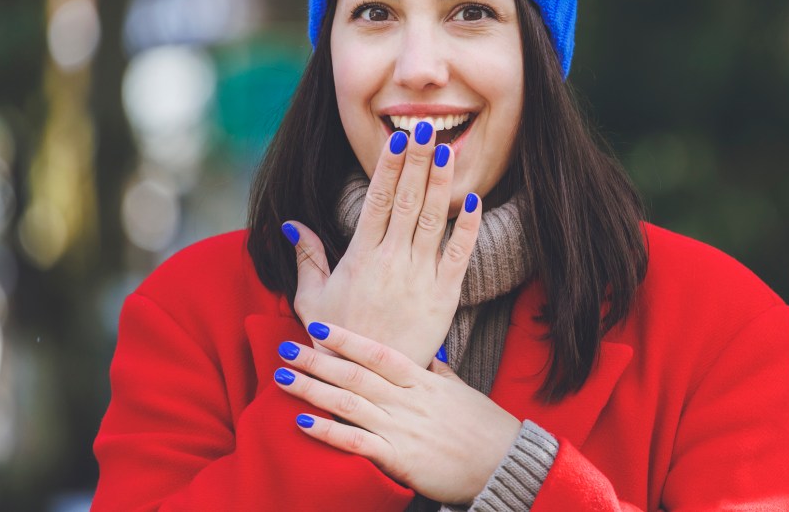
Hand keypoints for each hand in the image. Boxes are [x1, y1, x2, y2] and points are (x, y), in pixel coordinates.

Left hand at [274, 323, 520, 504]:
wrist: (505, 463)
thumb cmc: (485, 426)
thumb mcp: (460, 390)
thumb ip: (438, 372)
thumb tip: (425, 356)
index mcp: (422, 380)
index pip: (377, 352)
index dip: (346, 338)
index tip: (319, 326)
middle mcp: (407, 399)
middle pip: (354, 374)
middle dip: (317, 359)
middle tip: (285, 347)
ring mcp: (401, 428)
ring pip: (348, 404)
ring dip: (312, 390)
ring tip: (283, 379)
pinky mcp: (399, 458)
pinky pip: (356, 443)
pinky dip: (328, 433)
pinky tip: (302, 424)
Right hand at [284, 120, 482, 365]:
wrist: (367, 381)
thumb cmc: (336, 340)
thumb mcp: (311, 299)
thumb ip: (307, 258)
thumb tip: (293, 224)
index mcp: (360, 256)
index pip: (375, 200)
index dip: (387, 167)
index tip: (396, 138)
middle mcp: (392, 260)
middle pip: (405, 200)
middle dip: (415, 161)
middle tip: (424, 127)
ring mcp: (420, 276)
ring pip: (431, 220)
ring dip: (439, 183)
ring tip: (445, 150)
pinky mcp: (444, 295)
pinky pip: (459, 254)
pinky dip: (468, 226)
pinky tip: (474, 199)